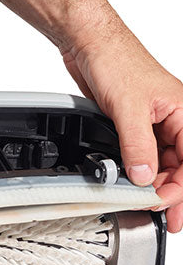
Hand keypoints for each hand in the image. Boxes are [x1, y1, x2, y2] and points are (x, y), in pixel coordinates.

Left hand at [60, 22, 182, 231]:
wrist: (90, 46)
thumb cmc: (117, 62)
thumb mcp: (128, 109)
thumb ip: (137, 147)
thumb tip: (143, 178)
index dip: (180, 188)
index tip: (163, 207)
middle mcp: (173, 120)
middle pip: (179, 166)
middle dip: (169, 192)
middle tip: (161, 217)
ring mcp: (153, 124)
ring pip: (160, 163)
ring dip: (151, 184)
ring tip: (142, 204)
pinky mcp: (133, 126)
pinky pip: (141, 155)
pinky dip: (136, 171)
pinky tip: (129, 185)